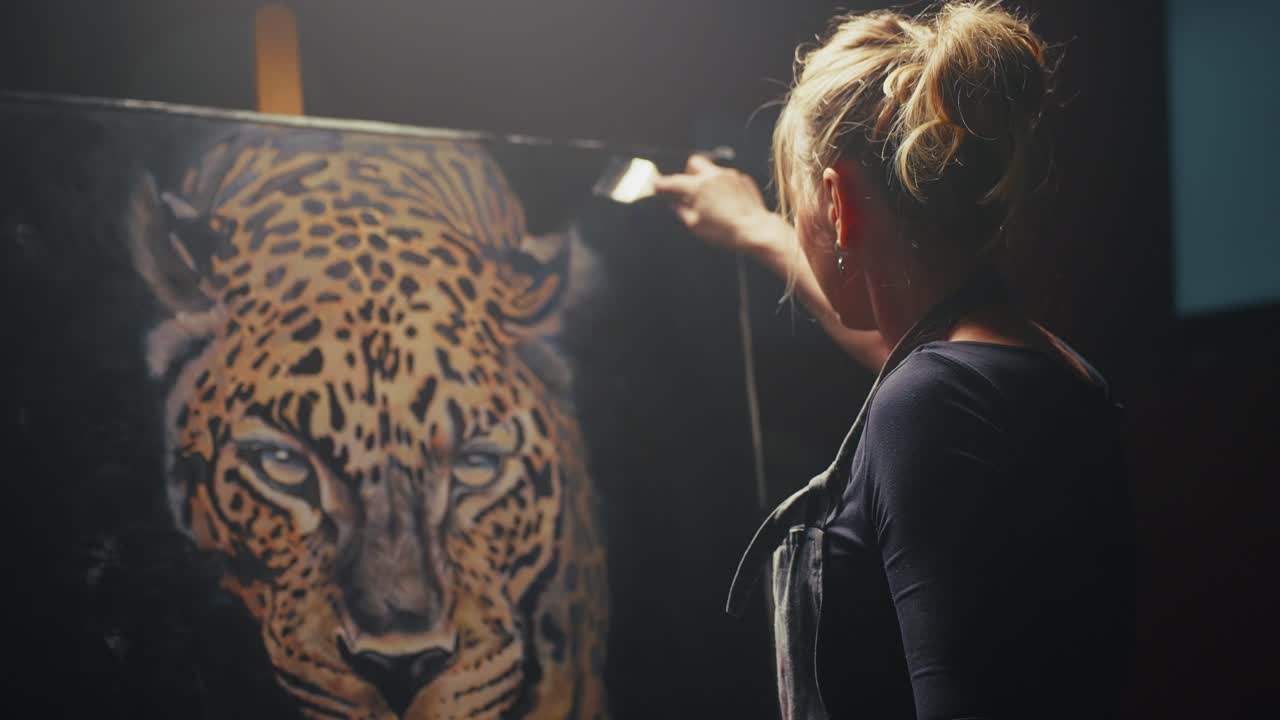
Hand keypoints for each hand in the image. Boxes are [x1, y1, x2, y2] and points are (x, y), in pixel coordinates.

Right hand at [653, 154, 774, 255]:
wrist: (755, 231)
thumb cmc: (726, 231)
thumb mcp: (696, 226)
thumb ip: (681, 212)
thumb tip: (675, 206)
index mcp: (698, 186)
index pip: (673, 181)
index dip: (661, 184)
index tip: (656, 185)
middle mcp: (714, 176)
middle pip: (694, 163)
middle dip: (687, 173)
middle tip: (687, 189)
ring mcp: (730, 175)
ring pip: (711, 170)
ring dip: (706, 180)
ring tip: (709, 199)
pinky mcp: (743, 180)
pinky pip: (727, 178)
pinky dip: (722, 186)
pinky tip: (725, 202)